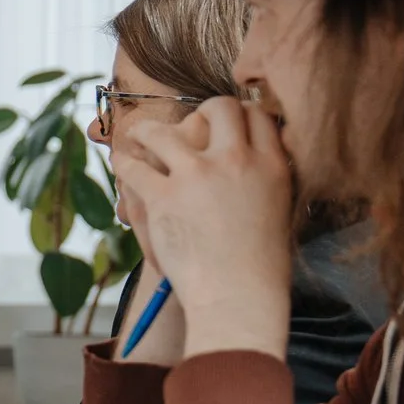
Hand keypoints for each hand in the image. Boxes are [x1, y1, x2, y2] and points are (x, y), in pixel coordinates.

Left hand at [111, 98, 291, 361]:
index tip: (227, 123)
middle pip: (219, 109)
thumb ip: (266, 177)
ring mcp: (198, 175)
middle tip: (189, 122)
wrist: (238, 295)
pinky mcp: (164, 196)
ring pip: (164, 131)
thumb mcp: (280, 208)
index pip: (256, 115)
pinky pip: (134, 167)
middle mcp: (237, 161)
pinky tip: (122, 164)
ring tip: (141, 138)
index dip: (240, 114)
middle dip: (202, 111)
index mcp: (271, 165)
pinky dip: (124, 164)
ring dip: (148, 132)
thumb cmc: (259, 263)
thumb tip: (256, 155)